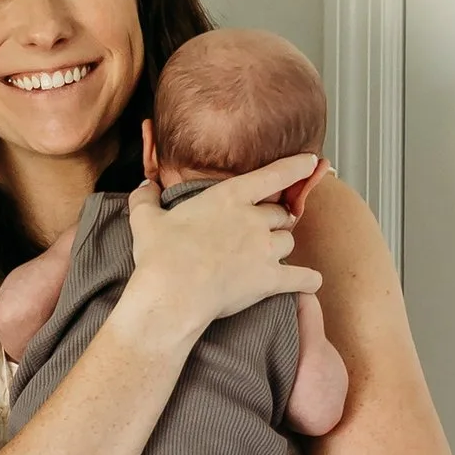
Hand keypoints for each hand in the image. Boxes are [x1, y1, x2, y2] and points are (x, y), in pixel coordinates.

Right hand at [122, 157, 321, 342]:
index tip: (310, 161)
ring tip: (270, 255)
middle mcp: (254, 219)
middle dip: (275, 220)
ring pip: (289, 242)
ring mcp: (264, 249)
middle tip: (263, 229)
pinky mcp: (269, 280)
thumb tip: (143, 186)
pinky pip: (302, 278)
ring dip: (282, 246)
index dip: (296, 166)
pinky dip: (308, 280)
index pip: (274, 174)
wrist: (173, 293)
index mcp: (230, 197)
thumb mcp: (146, 220)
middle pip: (280, 214)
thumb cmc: (160, 255)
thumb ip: (145, 199)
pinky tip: (310, 282)